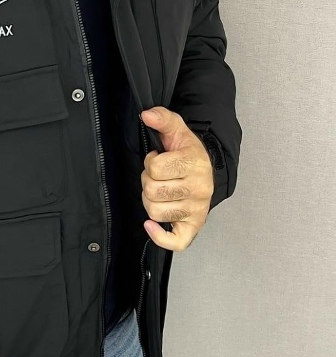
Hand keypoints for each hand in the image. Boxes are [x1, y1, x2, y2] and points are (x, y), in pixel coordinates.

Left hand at [139, 106, 213, 251]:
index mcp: (195, 163)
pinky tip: (150, 225)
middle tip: (158, 178)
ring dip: (151, 202)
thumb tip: (146, 114)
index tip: (158, 160)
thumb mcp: (177, 130)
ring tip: (160, 192)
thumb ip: (162, 118)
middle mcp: (199, 189)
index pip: (155, 168)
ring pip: (156, 212)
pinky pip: (175, 242)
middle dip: (148, 183)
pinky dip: (160, 236)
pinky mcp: (193, 226)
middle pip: (152, 191)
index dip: (150, 163)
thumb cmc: (188, 153)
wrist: (208, 170)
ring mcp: (197, 209)